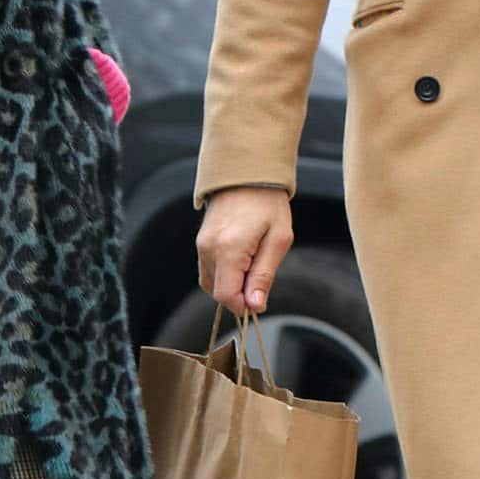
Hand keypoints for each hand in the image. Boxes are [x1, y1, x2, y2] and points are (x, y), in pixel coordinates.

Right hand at [196, 187, 292, 316]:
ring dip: (232, 284)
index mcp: (228, 249)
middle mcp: (208, 249)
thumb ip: (264, 275)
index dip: (243, 306)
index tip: (260, 300)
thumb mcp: (278, 239)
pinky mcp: (201, 242)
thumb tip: (255, 306)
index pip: (226, 296)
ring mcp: (201, 245)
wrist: (247, 172)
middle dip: (239, 294)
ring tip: (253, 261)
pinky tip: (242, 258)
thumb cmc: (268, 203)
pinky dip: (224, 274)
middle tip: (260, 273)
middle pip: (217, 292)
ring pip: (211, 283)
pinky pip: (209, 270)